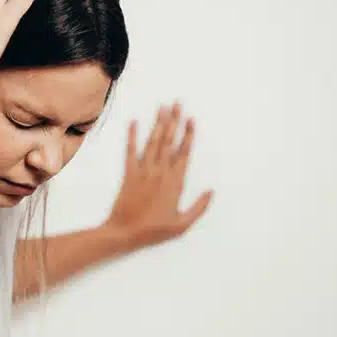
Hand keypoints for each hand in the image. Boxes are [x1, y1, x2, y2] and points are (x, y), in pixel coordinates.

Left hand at [104, 102, 212, 247]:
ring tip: (162, 107)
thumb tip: (211, 191)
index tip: (192, 119)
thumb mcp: (182, 225)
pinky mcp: (128, 174)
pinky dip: (132, 136)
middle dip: (174, 121)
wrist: (124, 233)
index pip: (183, 153)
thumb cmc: (154, 231)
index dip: (188, 134)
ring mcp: (143, 171)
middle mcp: (160, 172)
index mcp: (175, 182)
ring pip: (153, 142)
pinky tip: (134, 122)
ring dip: (158, 123)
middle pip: (169, 141)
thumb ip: (198, 207)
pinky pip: (130, 151)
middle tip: (178, 103)